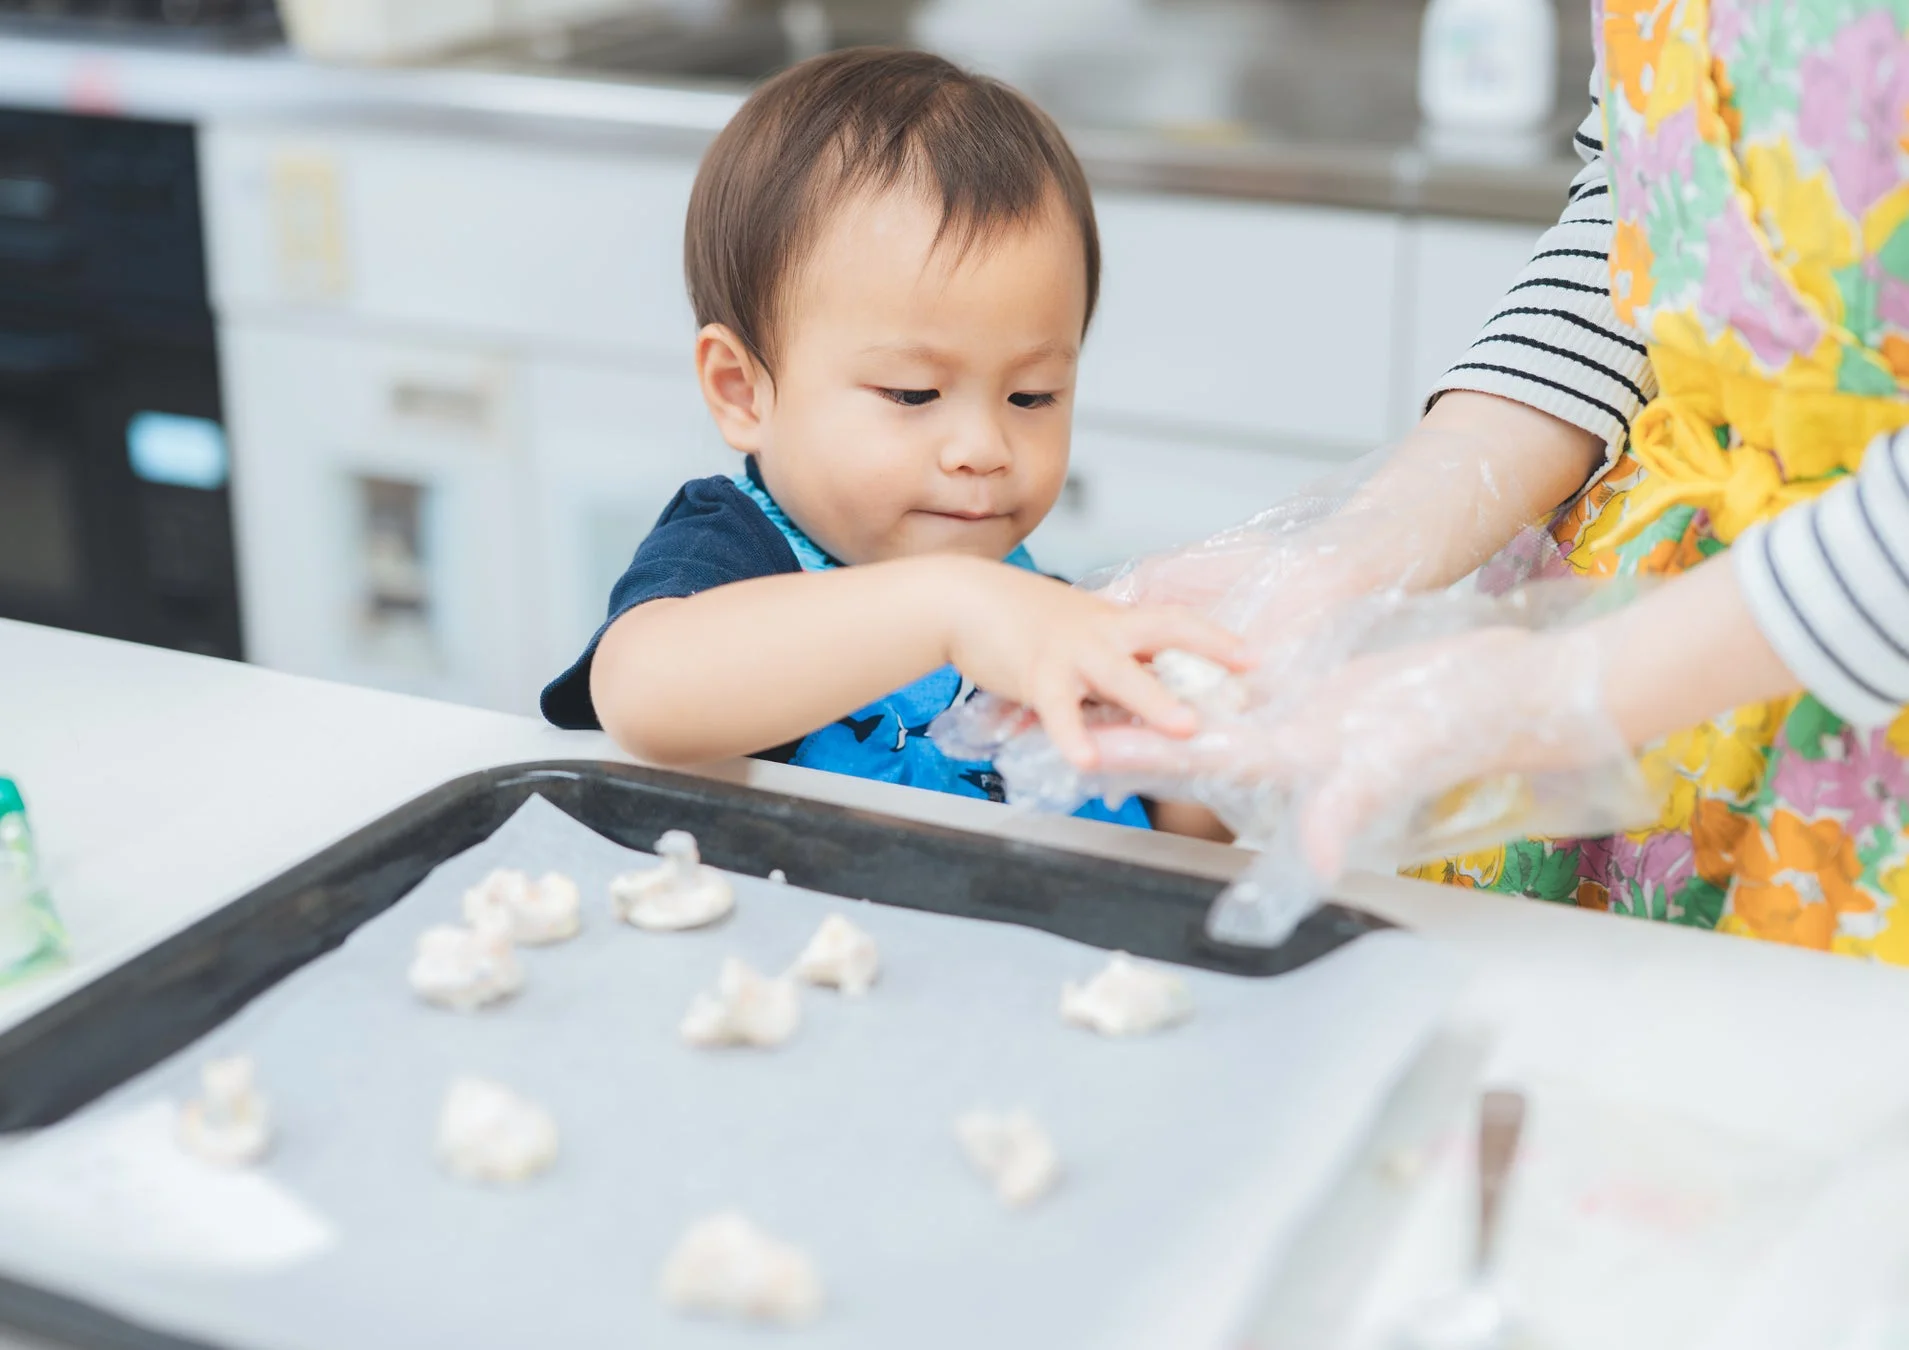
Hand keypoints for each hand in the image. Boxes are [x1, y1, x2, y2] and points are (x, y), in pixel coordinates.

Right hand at [937, 557, 1249, 768]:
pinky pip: (1059, 710)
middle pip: (1165, 631)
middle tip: (1247, 678)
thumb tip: (1140, 699)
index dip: (1217, 638)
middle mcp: (1102, 632)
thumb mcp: (1076, 631)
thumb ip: (1110, 659)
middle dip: (1209, 651)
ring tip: (1185, 727)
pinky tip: (1087, 761)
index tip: (1255, 656)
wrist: (964, 601)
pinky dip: (1073, 735)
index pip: (1176, 621)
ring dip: (1154, 699)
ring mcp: (1071, 652)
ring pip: (1120, 674)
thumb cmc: (1019, 620)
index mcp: (1115, 621)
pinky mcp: (1036, 676)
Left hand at [1090, 624, 1624, 879]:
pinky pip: (1248, 686)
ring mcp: (1303, 718)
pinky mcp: (1322, 691)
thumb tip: (1313, 866)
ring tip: (1096, 687)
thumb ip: (1351, 810)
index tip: (1076, 752)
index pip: (1192, 761)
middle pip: (1184, 739)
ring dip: (1154, 703)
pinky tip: (1179, 661)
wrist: (1515, 693)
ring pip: (1210, 711)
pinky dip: (1208, 675)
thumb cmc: (1464, 723)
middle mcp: (1286, 742)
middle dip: (1120, 731)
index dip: (1135, 757)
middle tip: (1057, 722)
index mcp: (1290, 758)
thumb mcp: (1399, 763)